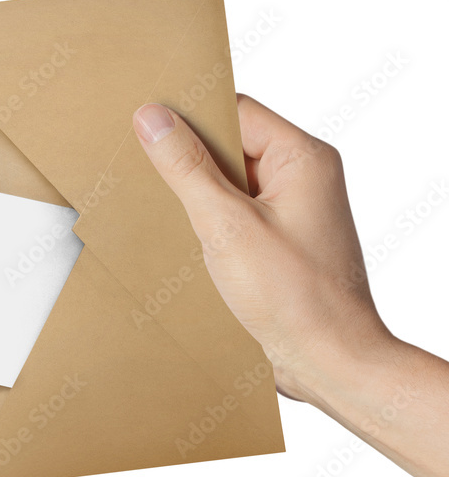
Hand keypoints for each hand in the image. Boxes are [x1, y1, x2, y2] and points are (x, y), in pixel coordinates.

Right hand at [132, 95, 393, 402]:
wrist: (331, 364)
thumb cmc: (296, 298)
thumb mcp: (227, 225)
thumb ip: (187, 167)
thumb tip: (152, 117)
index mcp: (303, 158)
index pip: (236, 111)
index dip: (191, 116)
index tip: (146, 124)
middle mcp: (302, 178)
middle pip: (230, 145)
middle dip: (189, 160)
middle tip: (148, 172)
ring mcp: (292, 211)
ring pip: (229, 182)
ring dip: (197, 196)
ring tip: (169, 213)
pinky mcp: (279, 241)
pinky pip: (235, 213)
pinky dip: (208, 222)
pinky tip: (186, 240)